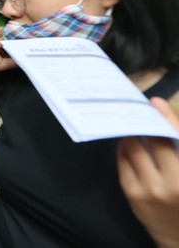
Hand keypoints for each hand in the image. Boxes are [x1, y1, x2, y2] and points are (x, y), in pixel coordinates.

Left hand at [118, 97, 178, 247]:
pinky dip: (125, 149)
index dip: (164, 117)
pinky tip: (128, 142)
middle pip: (152, 141)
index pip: (172, 138)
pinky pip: (123, 163)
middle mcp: (170, 182)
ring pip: (133, 149)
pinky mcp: (132, 194)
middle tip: (138, 109)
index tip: (155, 102)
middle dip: (144, 122)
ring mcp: (148, 189)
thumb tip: (165, 120)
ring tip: (131, 122)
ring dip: (131, 133)